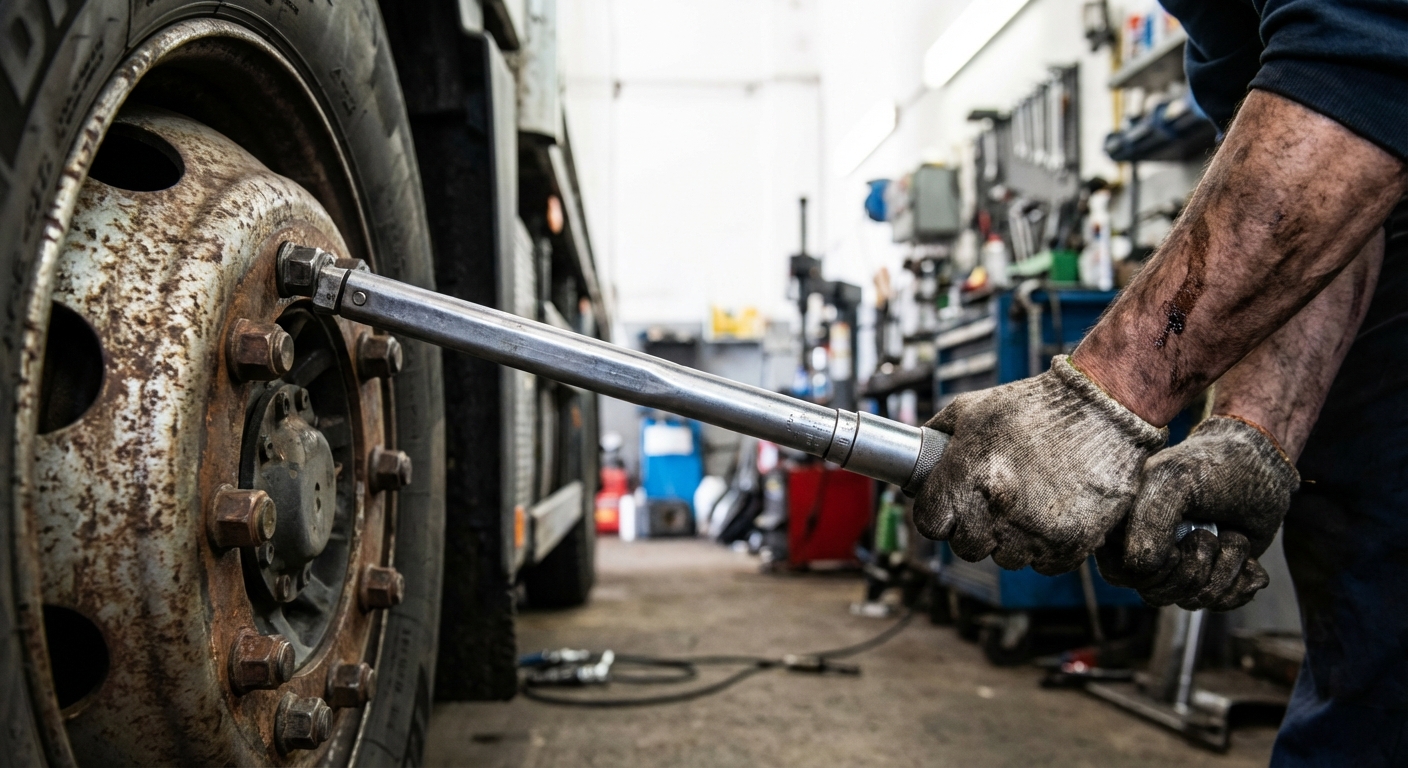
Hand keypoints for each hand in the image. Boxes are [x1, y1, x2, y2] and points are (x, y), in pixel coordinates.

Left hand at [913, 356, 1166, 574]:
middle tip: (986, 508)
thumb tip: (913, 463)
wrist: (1104, 407)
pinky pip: (1043, 563)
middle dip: (971, 529)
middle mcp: (997, 508)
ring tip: (1022, 507)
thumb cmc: (1034, 405)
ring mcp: (1035, 529)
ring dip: (1009, 540)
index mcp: (967, 475)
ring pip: (1006, 559)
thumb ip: (936, 436)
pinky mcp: (1072, 543)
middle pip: (966, 547)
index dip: (935, 514)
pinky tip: (1048, 515)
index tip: (945, 507)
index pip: (929, 523)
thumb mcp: (972, 409)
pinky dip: (1044, 547)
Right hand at [1101, 415, 1297, 609]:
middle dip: (1194, 569)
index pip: (1119, 573)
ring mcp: (1184, 565)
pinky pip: (1221, 604)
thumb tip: (1141, 568)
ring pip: (1191, 601)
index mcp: (1126, 526)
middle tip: (1210, 534)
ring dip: (1223, 570)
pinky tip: (1248, 559)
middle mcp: (1150, 549)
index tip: (1177, 545)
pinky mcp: (1216, 575)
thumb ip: (1148, 521)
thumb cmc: (1214, 465)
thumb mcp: (1173, 481)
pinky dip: (1241, 583)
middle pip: (1156, 594)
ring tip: (1232, 536)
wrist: (1264, 464)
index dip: (1149, 570)